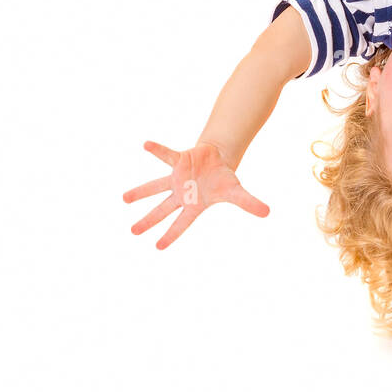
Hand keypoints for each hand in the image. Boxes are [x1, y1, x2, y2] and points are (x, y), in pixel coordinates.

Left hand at [123, 140, 268, 248]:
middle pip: (162, 210)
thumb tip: (268, 212)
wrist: (218, 160)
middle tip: (133, 232)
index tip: (157, 247)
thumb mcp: (237, 192)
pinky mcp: (179, 161)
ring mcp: (177, 178)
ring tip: (124, 199)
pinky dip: (157, 150)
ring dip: (141, 192)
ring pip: (156, 186)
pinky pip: (166, 155)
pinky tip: (145, 144)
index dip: (170, 235)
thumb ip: (249, 203)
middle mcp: (181, 195)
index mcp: (194, 206)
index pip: (180, 224)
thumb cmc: (224, 180)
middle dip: (148, 220)